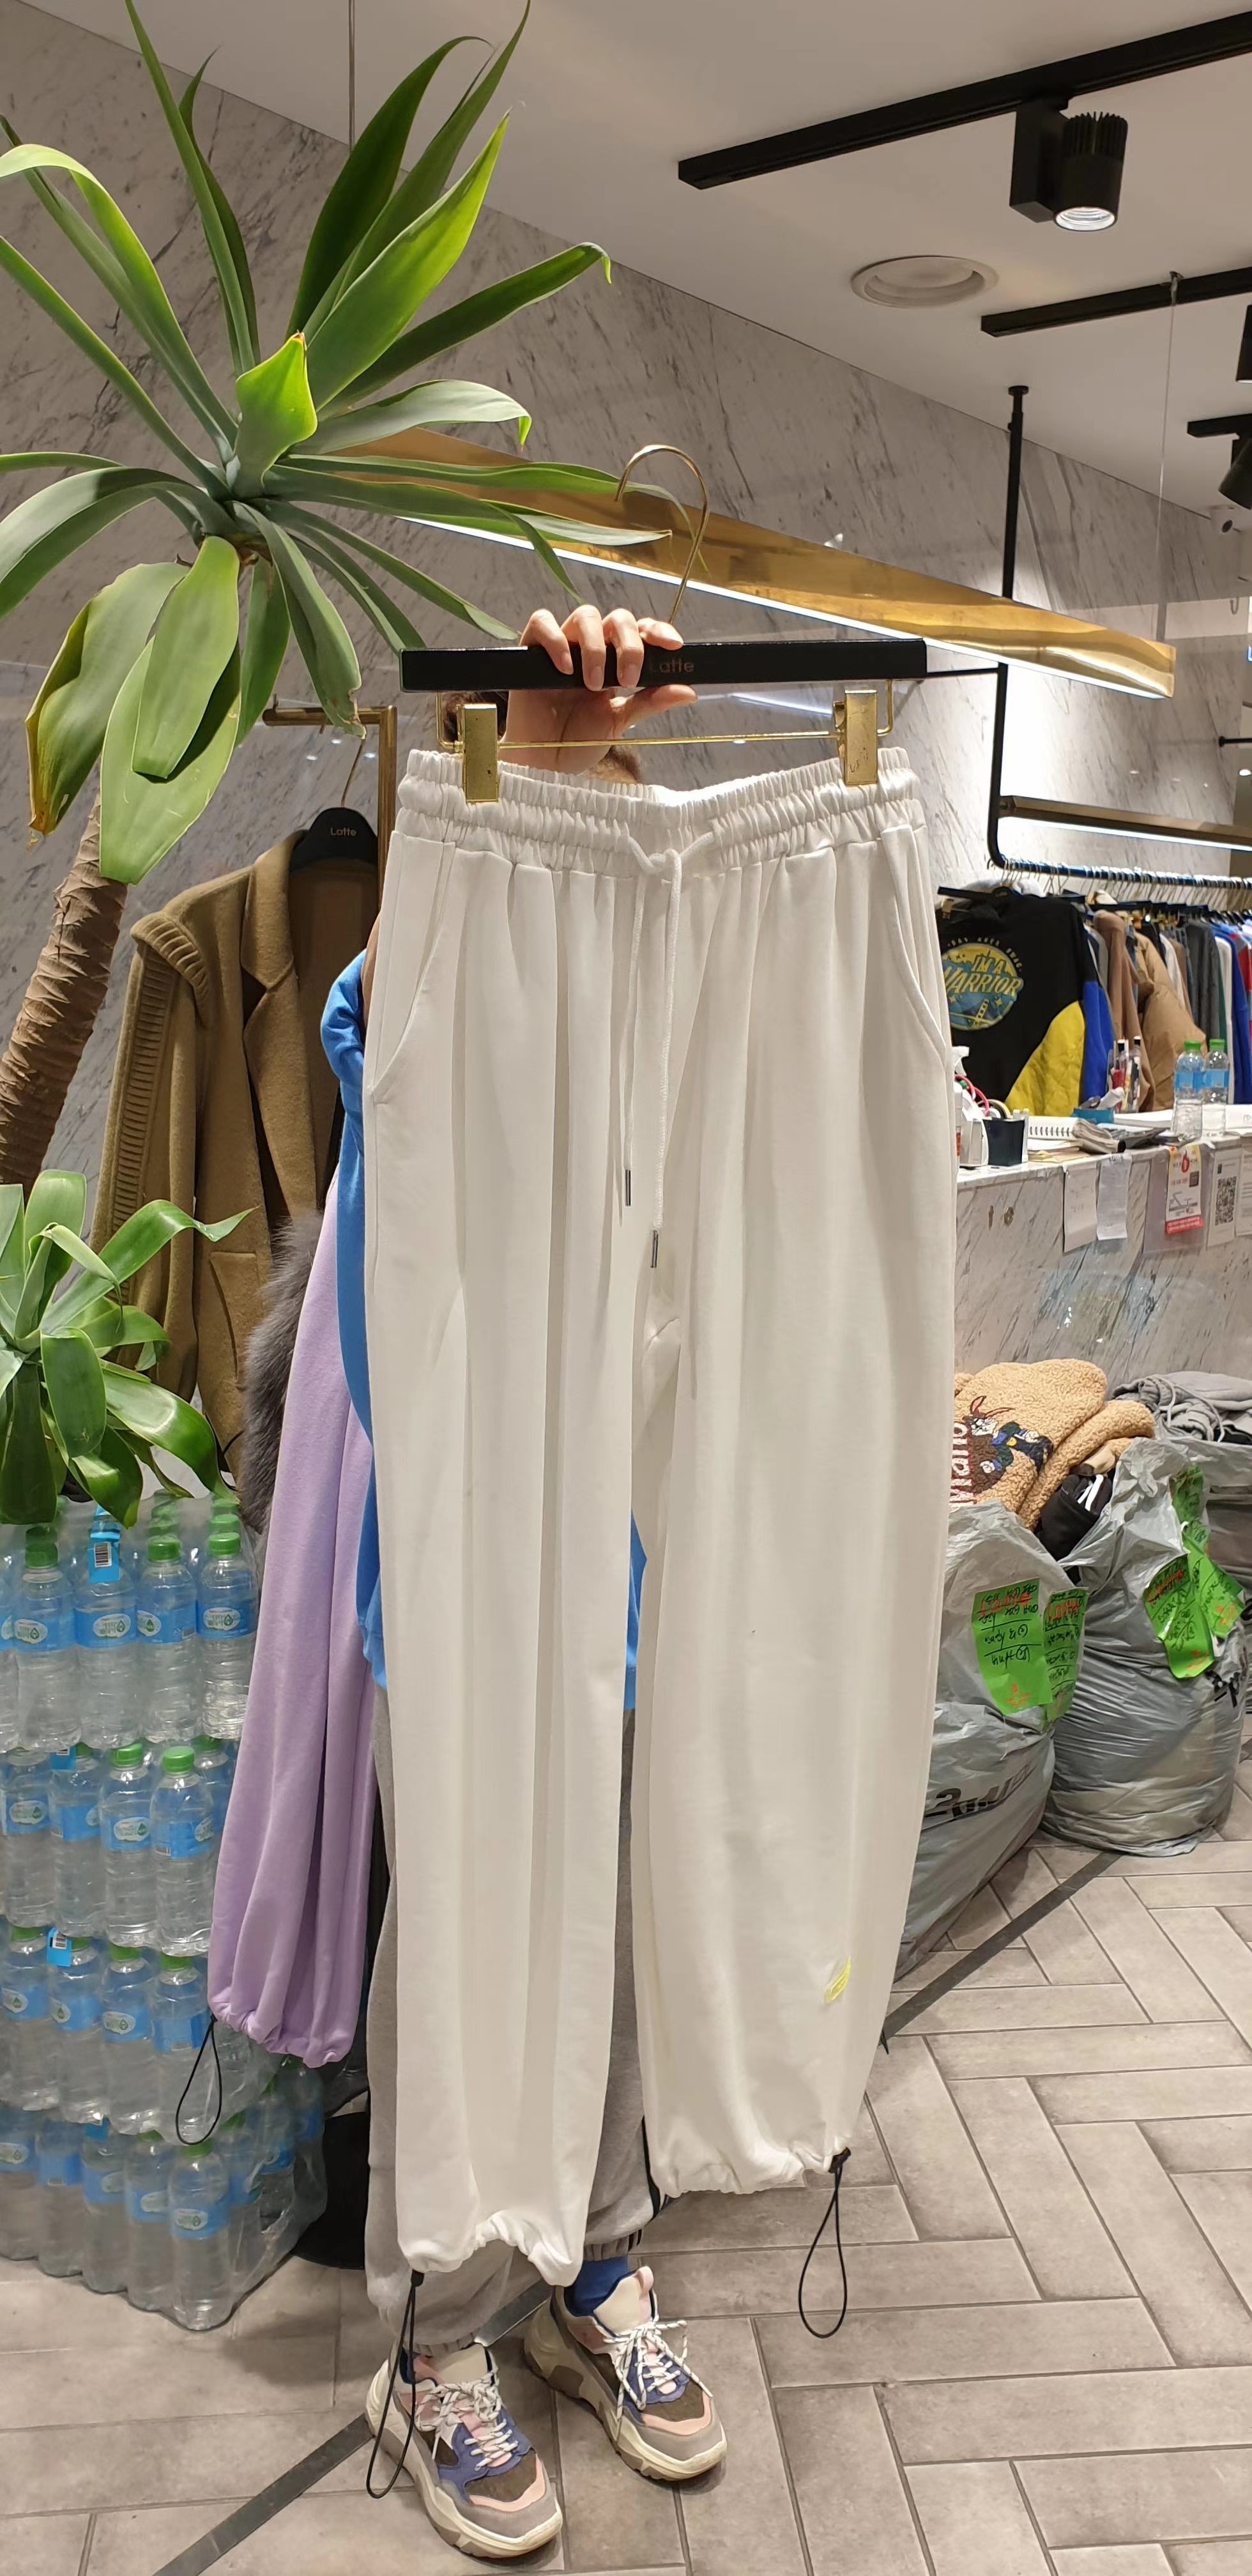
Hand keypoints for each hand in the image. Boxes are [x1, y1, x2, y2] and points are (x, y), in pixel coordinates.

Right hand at [500, 605, 695, 773]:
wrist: (542, 762)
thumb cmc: (578, 740)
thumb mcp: (619, 722)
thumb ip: (649, 703)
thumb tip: (688, 691)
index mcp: (616, 661)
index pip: (640, 631)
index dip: (658, 630)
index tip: (674, 645)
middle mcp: (592, 647)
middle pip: (617, 618)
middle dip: (628, 644)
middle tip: (627, 680)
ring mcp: (563, 646)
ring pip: (585, 615)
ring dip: (596, 647)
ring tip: (593, 684)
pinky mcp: (532, 650)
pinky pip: (543, 623)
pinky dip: (556, 640)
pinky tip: (565, 668)